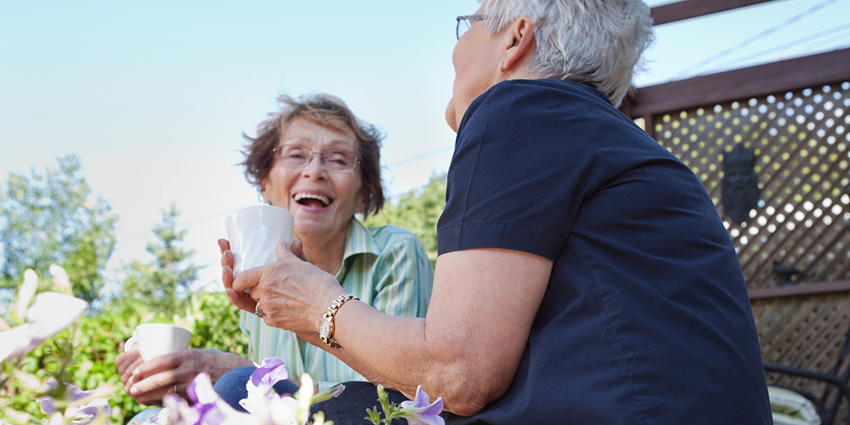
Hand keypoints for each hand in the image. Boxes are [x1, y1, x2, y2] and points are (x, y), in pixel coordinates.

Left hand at [121, 348, 251, 405]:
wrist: (240, 374)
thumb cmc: (221, 361)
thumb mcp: (203, 353)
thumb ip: (186, 357)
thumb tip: (166, 360)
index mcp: (190, 355)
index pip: (163, 360)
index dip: (147, 366)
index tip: (135, 371)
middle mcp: (190, 369)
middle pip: (162, 378)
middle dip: (143, 384)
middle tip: (131, 388)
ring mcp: (194, 384)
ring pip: (166, 391)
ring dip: (149, 395)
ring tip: (137, 396)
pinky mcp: (197, 395)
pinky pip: (176, 400)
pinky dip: (162, 402)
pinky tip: (153, 402)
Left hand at [230, 239, 343, 334]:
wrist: (329, 308)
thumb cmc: (319, 284)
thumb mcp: (303, 264)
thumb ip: (288, 253)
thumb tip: (283, 241)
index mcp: (270, 272)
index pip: (243, 277)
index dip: (238, 281)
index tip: (239, 283)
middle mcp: (265, 288)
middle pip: (251, 291)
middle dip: (258, 291)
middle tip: (275, 289)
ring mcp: (268, 306)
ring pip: (258, 304)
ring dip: (265, 302)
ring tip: (284, 300)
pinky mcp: (273, 321)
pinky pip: (266, 317)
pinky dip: (273, 314)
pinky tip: (287, 309)